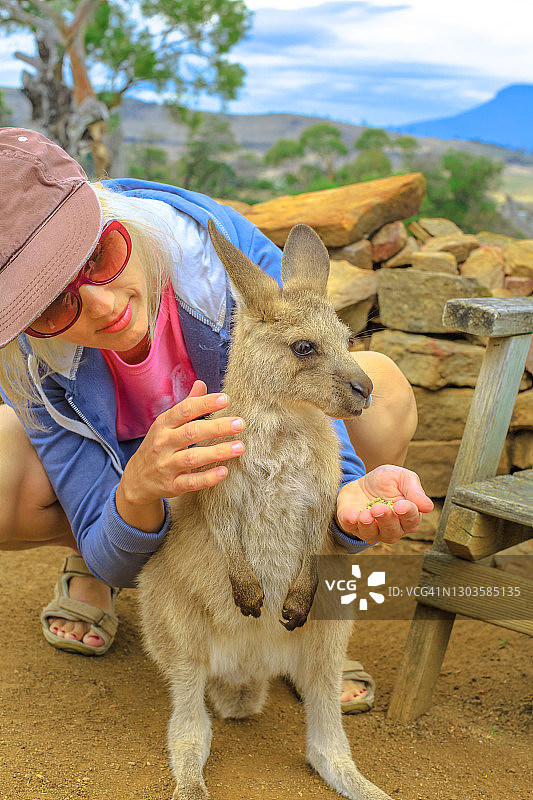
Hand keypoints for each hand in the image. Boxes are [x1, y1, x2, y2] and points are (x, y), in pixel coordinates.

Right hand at [115, 380, 244, 529]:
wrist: (137, 479)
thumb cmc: (158, 446)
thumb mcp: (167, 424)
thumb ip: (186, 406)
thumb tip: (201, 384)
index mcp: (163, 425)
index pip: (185, 410)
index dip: (205, 404)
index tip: (226, 399)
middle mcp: (163, 443)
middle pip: (191, 433)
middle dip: (217, 427)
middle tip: (240, 423)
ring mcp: (166, 465)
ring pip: (193, 458)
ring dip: (217, 452)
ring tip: (239, 447)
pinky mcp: (171, 485)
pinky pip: (191, 482)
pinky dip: (207, 477)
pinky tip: (224, 471)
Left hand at [336, 465, 433, 544]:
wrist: (360, 482)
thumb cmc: (385, 482)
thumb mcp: (402, 478)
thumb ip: (414, 490)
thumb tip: (428, 506)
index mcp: (407, 517)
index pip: (411, 520)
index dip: (408, 514)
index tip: (401, 505)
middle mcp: (391, 528)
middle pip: (392, 531)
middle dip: (386, 520)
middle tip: (379, 508)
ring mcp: (371, 530)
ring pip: (372, 535)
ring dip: (369, 525)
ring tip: (366, 514)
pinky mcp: (352, 526)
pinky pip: (351, 529)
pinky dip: (351, 523)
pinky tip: (352, 516)